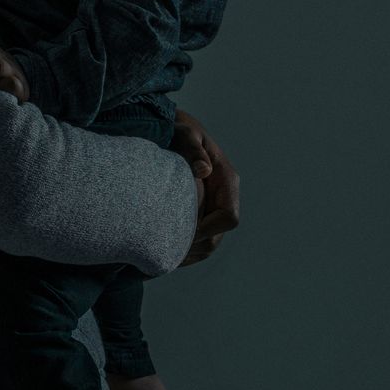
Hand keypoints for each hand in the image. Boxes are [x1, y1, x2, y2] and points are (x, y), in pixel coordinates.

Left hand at [170, 108, 239, 266]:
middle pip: (217, 237)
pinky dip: (182, 251)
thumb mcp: (185, 134)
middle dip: (194, 248)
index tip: (182, 234)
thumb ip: (193, 149)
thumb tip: (204, 169)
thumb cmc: (179, 131)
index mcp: (226, 181)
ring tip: (161, 258)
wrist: (173, 131)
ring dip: (187, 255)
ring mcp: (212, 209)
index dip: (208, 229)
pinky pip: (197, 241)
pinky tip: (161, 252)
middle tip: (165, 253)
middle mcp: (224, 198)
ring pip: (207, 245)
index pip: (228, 217)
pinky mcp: (200, 215)